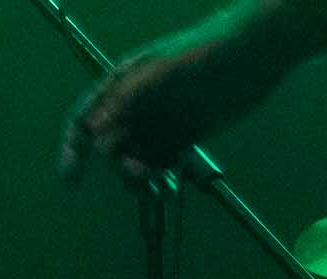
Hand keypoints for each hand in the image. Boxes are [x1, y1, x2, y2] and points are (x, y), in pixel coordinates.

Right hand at [58, 15, 291, 180]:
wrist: (255, 52)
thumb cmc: (205, 51)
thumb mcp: (160, 73)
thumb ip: (126, 102)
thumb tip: (95, 135)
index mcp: (123, 84)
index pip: (85, 119)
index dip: (72, 149)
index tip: (71, 178)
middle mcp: (137, 106)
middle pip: (110, 145)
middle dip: (117, 163)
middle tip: (138, 171)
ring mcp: (160, 122)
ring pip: (134, 156)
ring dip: (136, 173)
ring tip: (150, 179)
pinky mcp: (184, 135)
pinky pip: (160, 161)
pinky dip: (158, 172)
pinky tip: (166, 176)